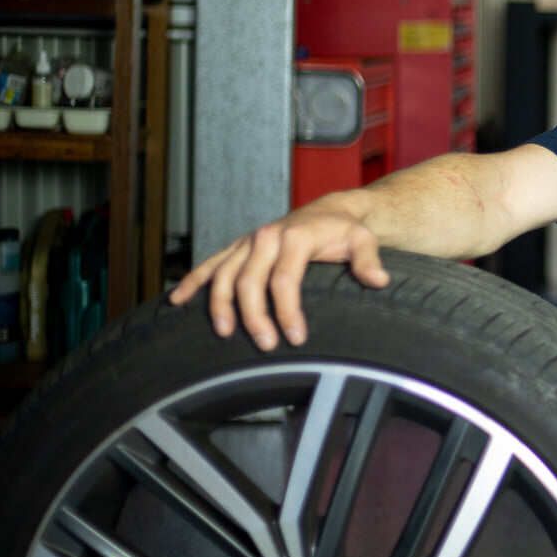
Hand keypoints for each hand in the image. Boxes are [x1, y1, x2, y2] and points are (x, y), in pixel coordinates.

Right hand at [167, 202, 389, 349]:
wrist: (330, 211)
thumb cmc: (345, 231)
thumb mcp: (362, 241)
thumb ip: (368, 261)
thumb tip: (378, 280)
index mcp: (294, 238)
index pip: (285, 280)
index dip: (287, 311)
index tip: (295, 338)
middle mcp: (265, 238)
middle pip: (249, 282)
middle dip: (255, 316)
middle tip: (267, 345)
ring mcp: (248, 243)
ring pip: (223, 275)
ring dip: (220, 305)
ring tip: (225, 333)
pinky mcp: (238, 247)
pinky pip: (210, 264)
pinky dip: (192, 281)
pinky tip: (177, 301)